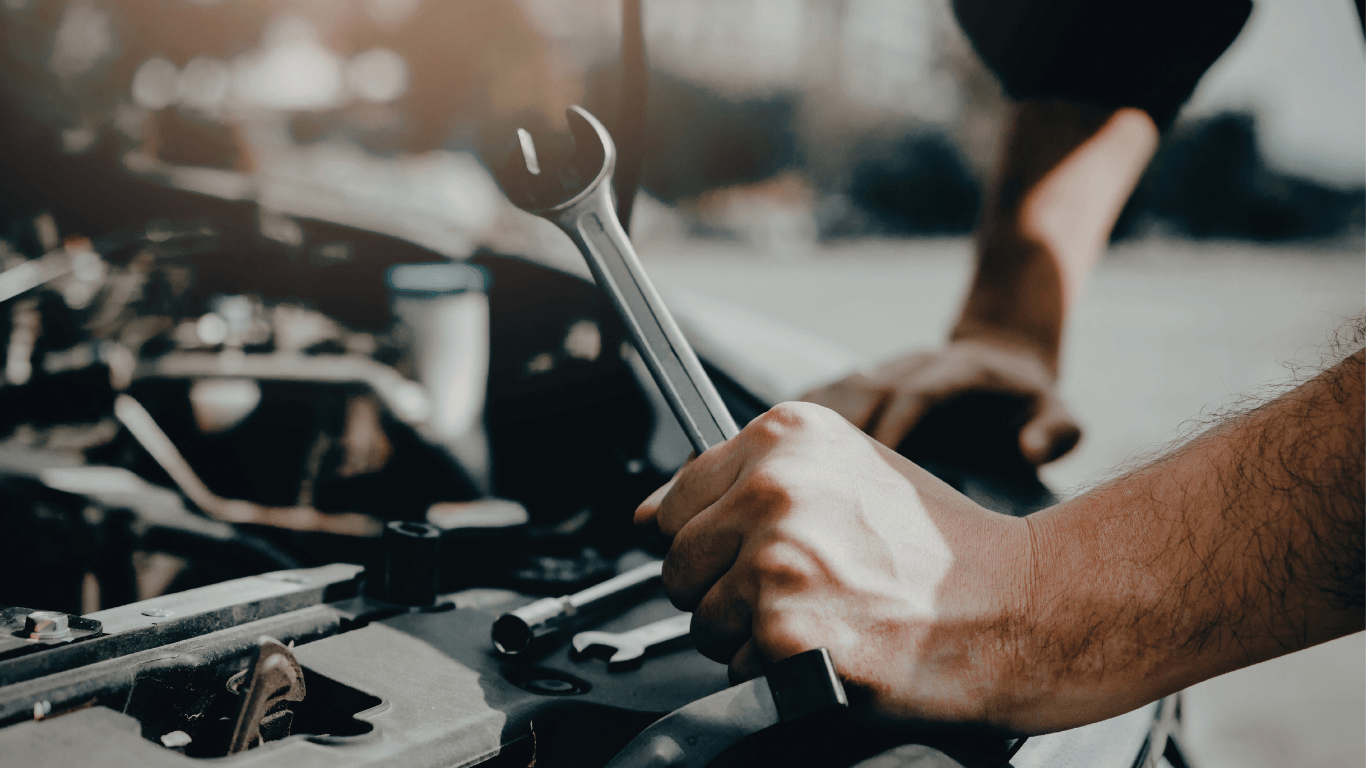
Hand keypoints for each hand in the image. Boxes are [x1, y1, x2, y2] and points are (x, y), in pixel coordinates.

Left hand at [635, 402, 1033, 728]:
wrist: (1023, 605)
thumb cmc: (938, 548)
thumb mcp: (844, 473)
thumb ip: (742, 482)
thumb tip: (646, 516)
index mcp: (785, 436)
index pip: (673, 503)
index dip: (708, 542)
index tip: (750, 554)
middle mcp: (775, 488)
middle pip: (679, 566)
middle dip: (724, 592)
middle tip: (804, 593)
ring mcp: (779, 560)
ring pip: (702, 623)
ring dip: (751, 639)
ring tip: (827, 620)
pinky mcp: (788, 632)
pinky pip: (736, 672)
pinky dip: (777, 679)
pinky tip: (837, 650)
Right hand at [801, 339, 1079, 464]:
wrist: (1001, 355)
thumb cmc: (1027, 401)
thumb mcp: (1059, 413)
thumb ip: (1055, 430)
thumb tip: (1031, 450)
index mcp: (958, 372)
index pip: (916, 393)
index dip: (893, 425)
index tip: (873, 467)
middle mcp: (913, 365)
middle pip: (864, 390)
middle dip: (839, 433)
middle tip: (816, 484)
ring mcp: (884, 369)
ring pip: (835, 390)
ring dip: (807, 427)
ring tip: (779, 472)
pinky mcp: (863, 381)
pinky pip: (820, 396)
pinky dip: (794, 420)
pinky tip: (767, 454)